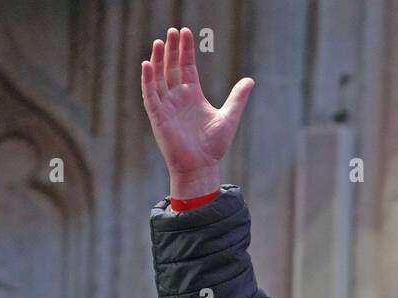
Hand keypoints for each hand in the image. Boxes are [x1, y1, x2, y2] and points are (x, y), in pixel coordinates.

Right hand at [140, 26, 253, 197]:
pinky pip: (150, 95)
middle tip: (172, 31)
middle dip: (171, 49)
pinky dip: (148, 80)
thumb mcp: (229, 117)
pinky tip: (147, 64)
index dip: (185, 50)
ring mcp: (167, 106)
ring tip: (158, 42)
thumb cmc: (213, 146)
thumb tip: (250, 81)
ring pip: (159, 78)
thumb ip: (237, 98)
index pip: (186, 66)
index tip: (185, 33)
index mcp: (193, 95)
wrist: (201, 167)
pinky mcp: (158, 116)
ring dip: (157, 60)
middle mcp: (178, 97)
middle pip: (172, 68)